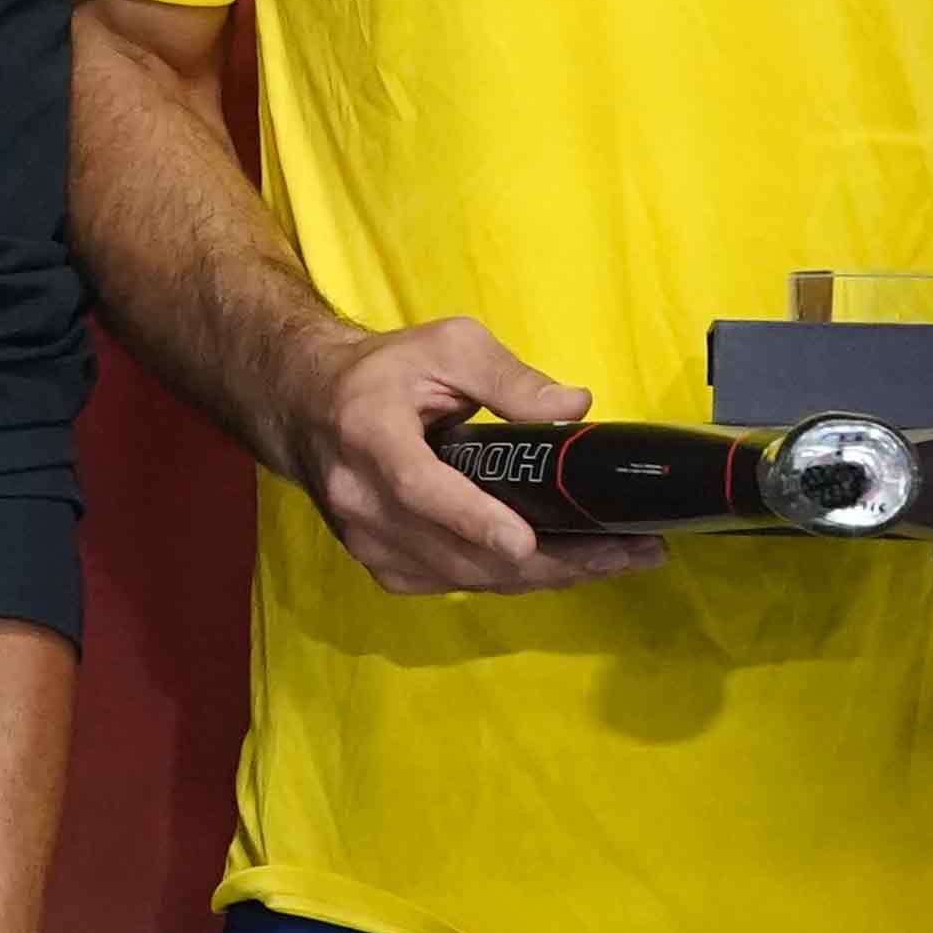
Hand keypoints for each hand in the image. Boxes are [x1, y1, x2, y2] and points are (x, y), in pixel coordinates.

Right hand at [282, 318, 668, 595]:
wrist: (307, 406)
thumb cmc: (381, 373)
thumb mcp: (445, 346)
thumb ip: (508, 377)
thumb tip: (574, 410)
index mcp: (370, 435)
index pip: (418, 488)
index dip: (471, 519)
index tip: (524, 542)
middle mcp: (361, 499)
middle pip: (456, 551)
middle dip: (549, 560)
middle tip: (626, 551)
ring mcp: (367, 542)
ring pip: (464, 579)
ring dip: (544, 578)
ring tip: (615, 559)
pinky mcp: (382, 565)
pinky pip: (455, 586)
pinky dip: (510, 582)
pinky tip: (563, 567)